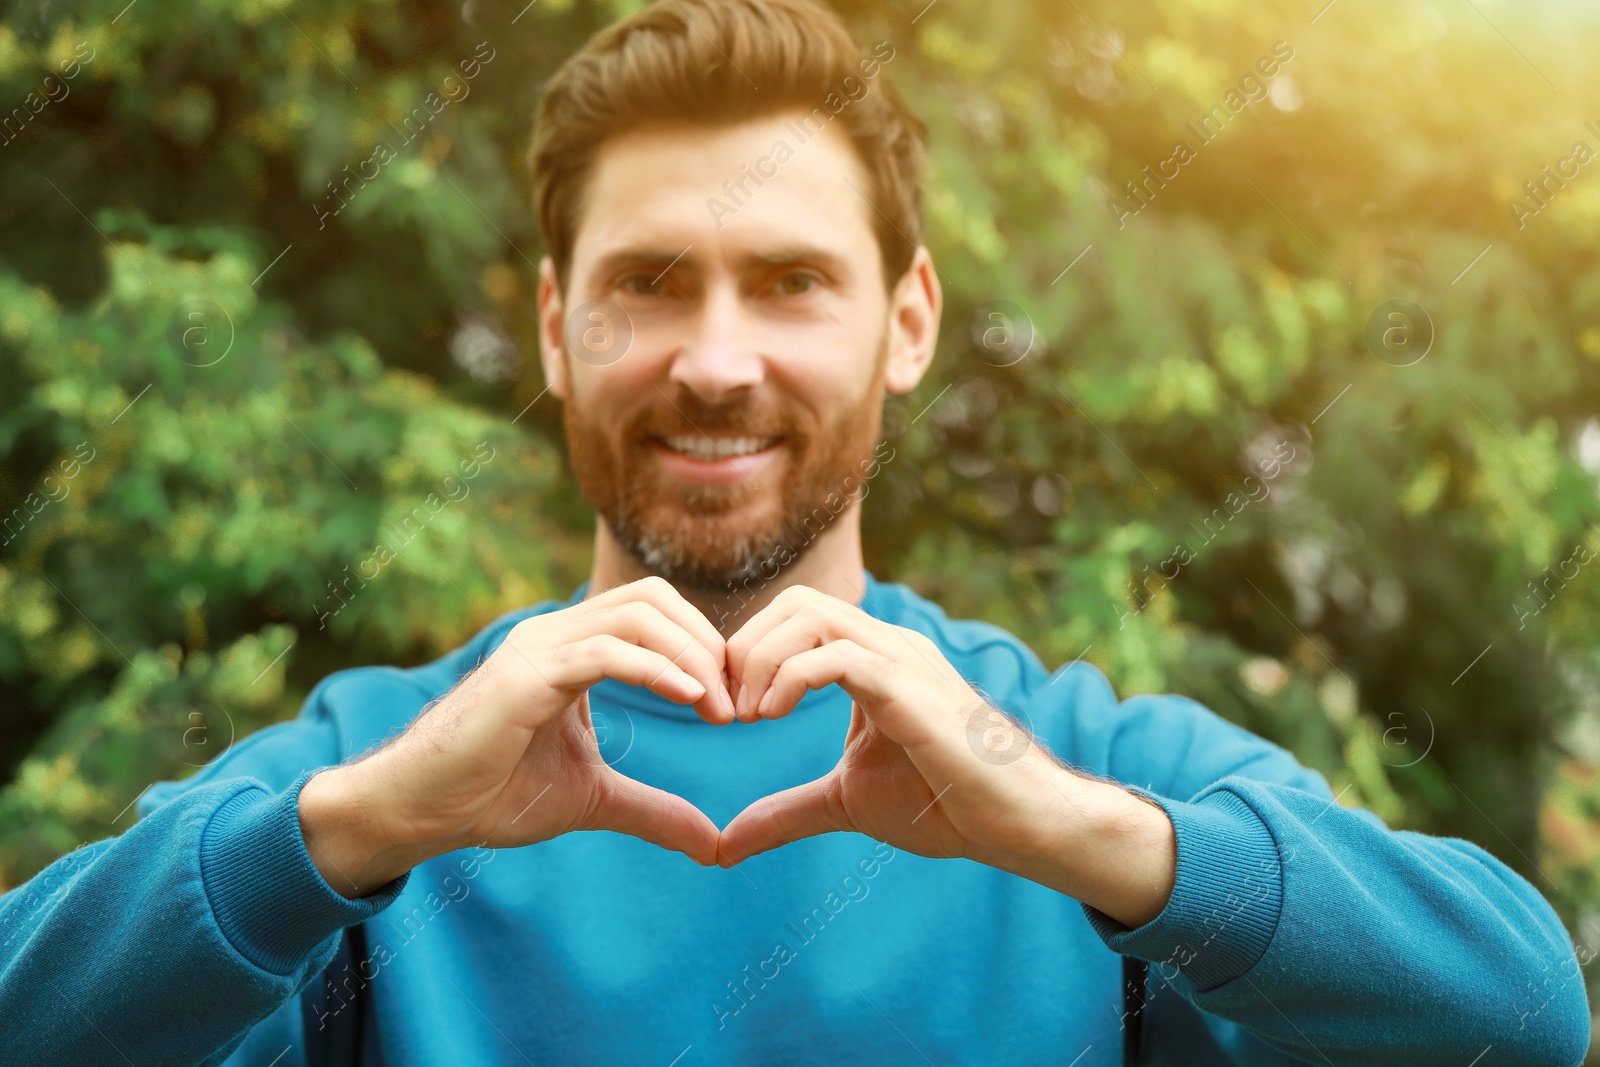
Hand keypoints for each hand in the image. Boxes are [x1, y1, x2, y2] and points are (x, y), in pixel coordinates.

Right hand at [300, 576, 735, 897]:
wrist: (420, 810)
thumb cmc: (491, 794)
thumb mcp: (592, 800)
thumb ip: (652, 810)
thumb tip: (713, 844)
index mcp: (572, 649)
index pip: (654, 611)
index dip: (704, 646)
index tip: (734, 702)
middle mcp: (555, 634)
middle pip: (653, 597)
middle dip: (706, 642)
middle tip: (736, 705)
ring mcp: (538, 647)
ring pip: (634, 614)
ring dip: (689, 655)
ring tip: (717, 709)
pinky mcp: (524, 675)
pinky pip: (603, 651)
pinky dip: (654, 667)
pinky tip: (687, 696)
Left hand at [716, 584, 1176, 927]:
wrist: (1015, 822)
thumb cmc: (945, 804)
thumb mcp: (845, 802)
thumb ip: (786, 812)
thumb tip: (724, 846)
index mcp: (873, 659)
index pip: (796, 614)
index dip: (748, 651)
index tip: (725, 710)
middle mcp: (888, 645)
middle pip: (798, 601)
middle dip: (746, 647)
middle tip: (727, 710)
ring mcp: (902, 660)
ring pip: (812, 615)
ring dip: (760, 659)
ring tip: (747, 716)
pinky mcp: (910, 689)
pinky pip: (837, 655)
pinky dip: (789, 677)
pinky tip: (770, 716)